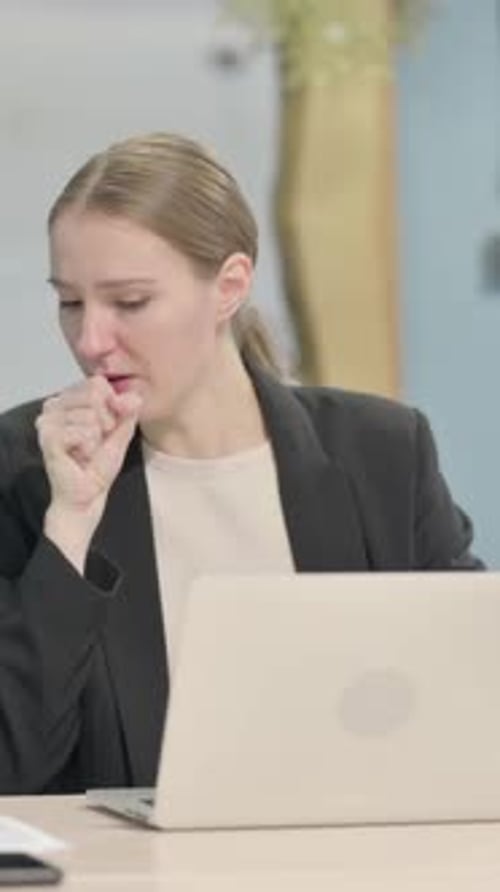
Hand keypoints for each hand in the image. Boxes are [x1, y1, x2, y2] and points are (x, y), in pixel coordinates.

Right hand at [36, 376, 141, 570]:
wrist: (88, 494)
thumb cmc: (98, 465)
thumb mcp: (121, 433)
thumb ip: (128, 412)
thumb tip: (135, 397)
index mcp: (68, 399)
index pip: (98, 383)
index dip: (112, 405)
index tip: (108, 427)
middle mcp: (53, 405)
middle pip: (94, 393)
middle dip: (106, 421)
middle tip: (96, 441)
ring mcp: (47, 420)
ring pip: (90, 414)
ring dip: (96, 438)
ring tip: (86, 450)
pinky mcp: (48, 437)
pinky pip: (83, 431)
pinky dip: (88, 446)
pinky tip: (79, 456)